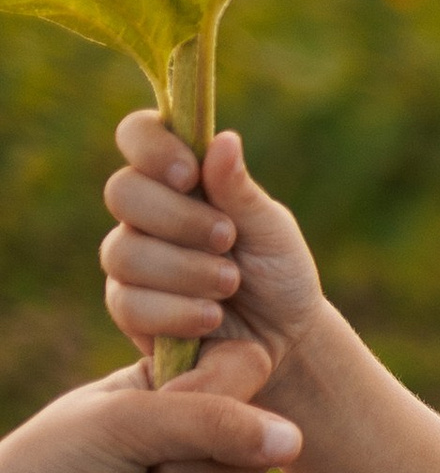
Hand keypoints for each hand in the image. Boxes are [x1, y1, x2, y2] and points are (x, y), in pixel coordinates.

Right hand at [101, 117, 326, 374]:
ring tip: (230, 282)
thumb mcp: (271, 229)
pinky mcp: (129, 309)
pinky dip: (175, 311)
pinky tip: (212, 316)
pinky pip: (128, 303)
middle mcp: (146, 213)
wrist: (285, 337)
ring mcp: (132, 259)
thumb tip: (224, 140)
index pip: (138, 135)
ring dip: (184, 268)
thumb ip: (241, 191)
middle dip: (178, 217)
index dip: (151, 146)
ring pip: (123, 251)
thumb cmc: (278, 271)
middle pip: (122, 192)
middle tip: (227, 238)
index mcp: (179, 176)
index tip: (189, 173)